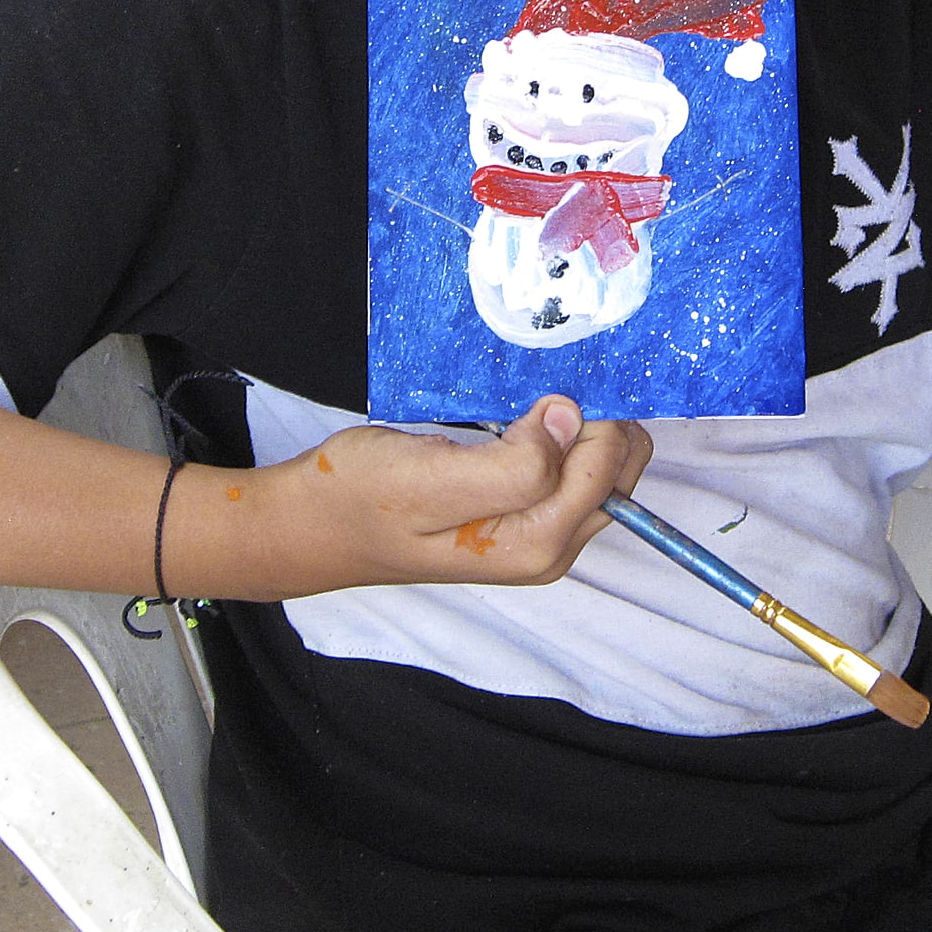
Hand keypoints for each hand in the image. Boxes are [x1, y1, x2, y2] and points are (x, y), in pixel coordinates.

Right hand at [173, 394, 651, 599]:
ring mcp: (540, 532)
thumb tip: (569, 419)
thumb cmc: (360, 497)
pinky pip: (571, 466)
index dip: (587, 415)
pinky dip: (563, 433)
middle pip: (620, 467)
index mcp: (536, 544)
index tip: (543, 385)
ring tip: (526, 398)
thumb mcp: (428, 480)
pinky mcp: (523, 513)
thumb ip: (510, 464)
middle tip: (538, 387)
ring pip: (601, 464)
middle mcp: (551, 546)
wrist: (312, 522)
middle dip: (596, 419)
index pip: (609, 465)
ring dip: (581, 423)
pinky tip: (523, 414)